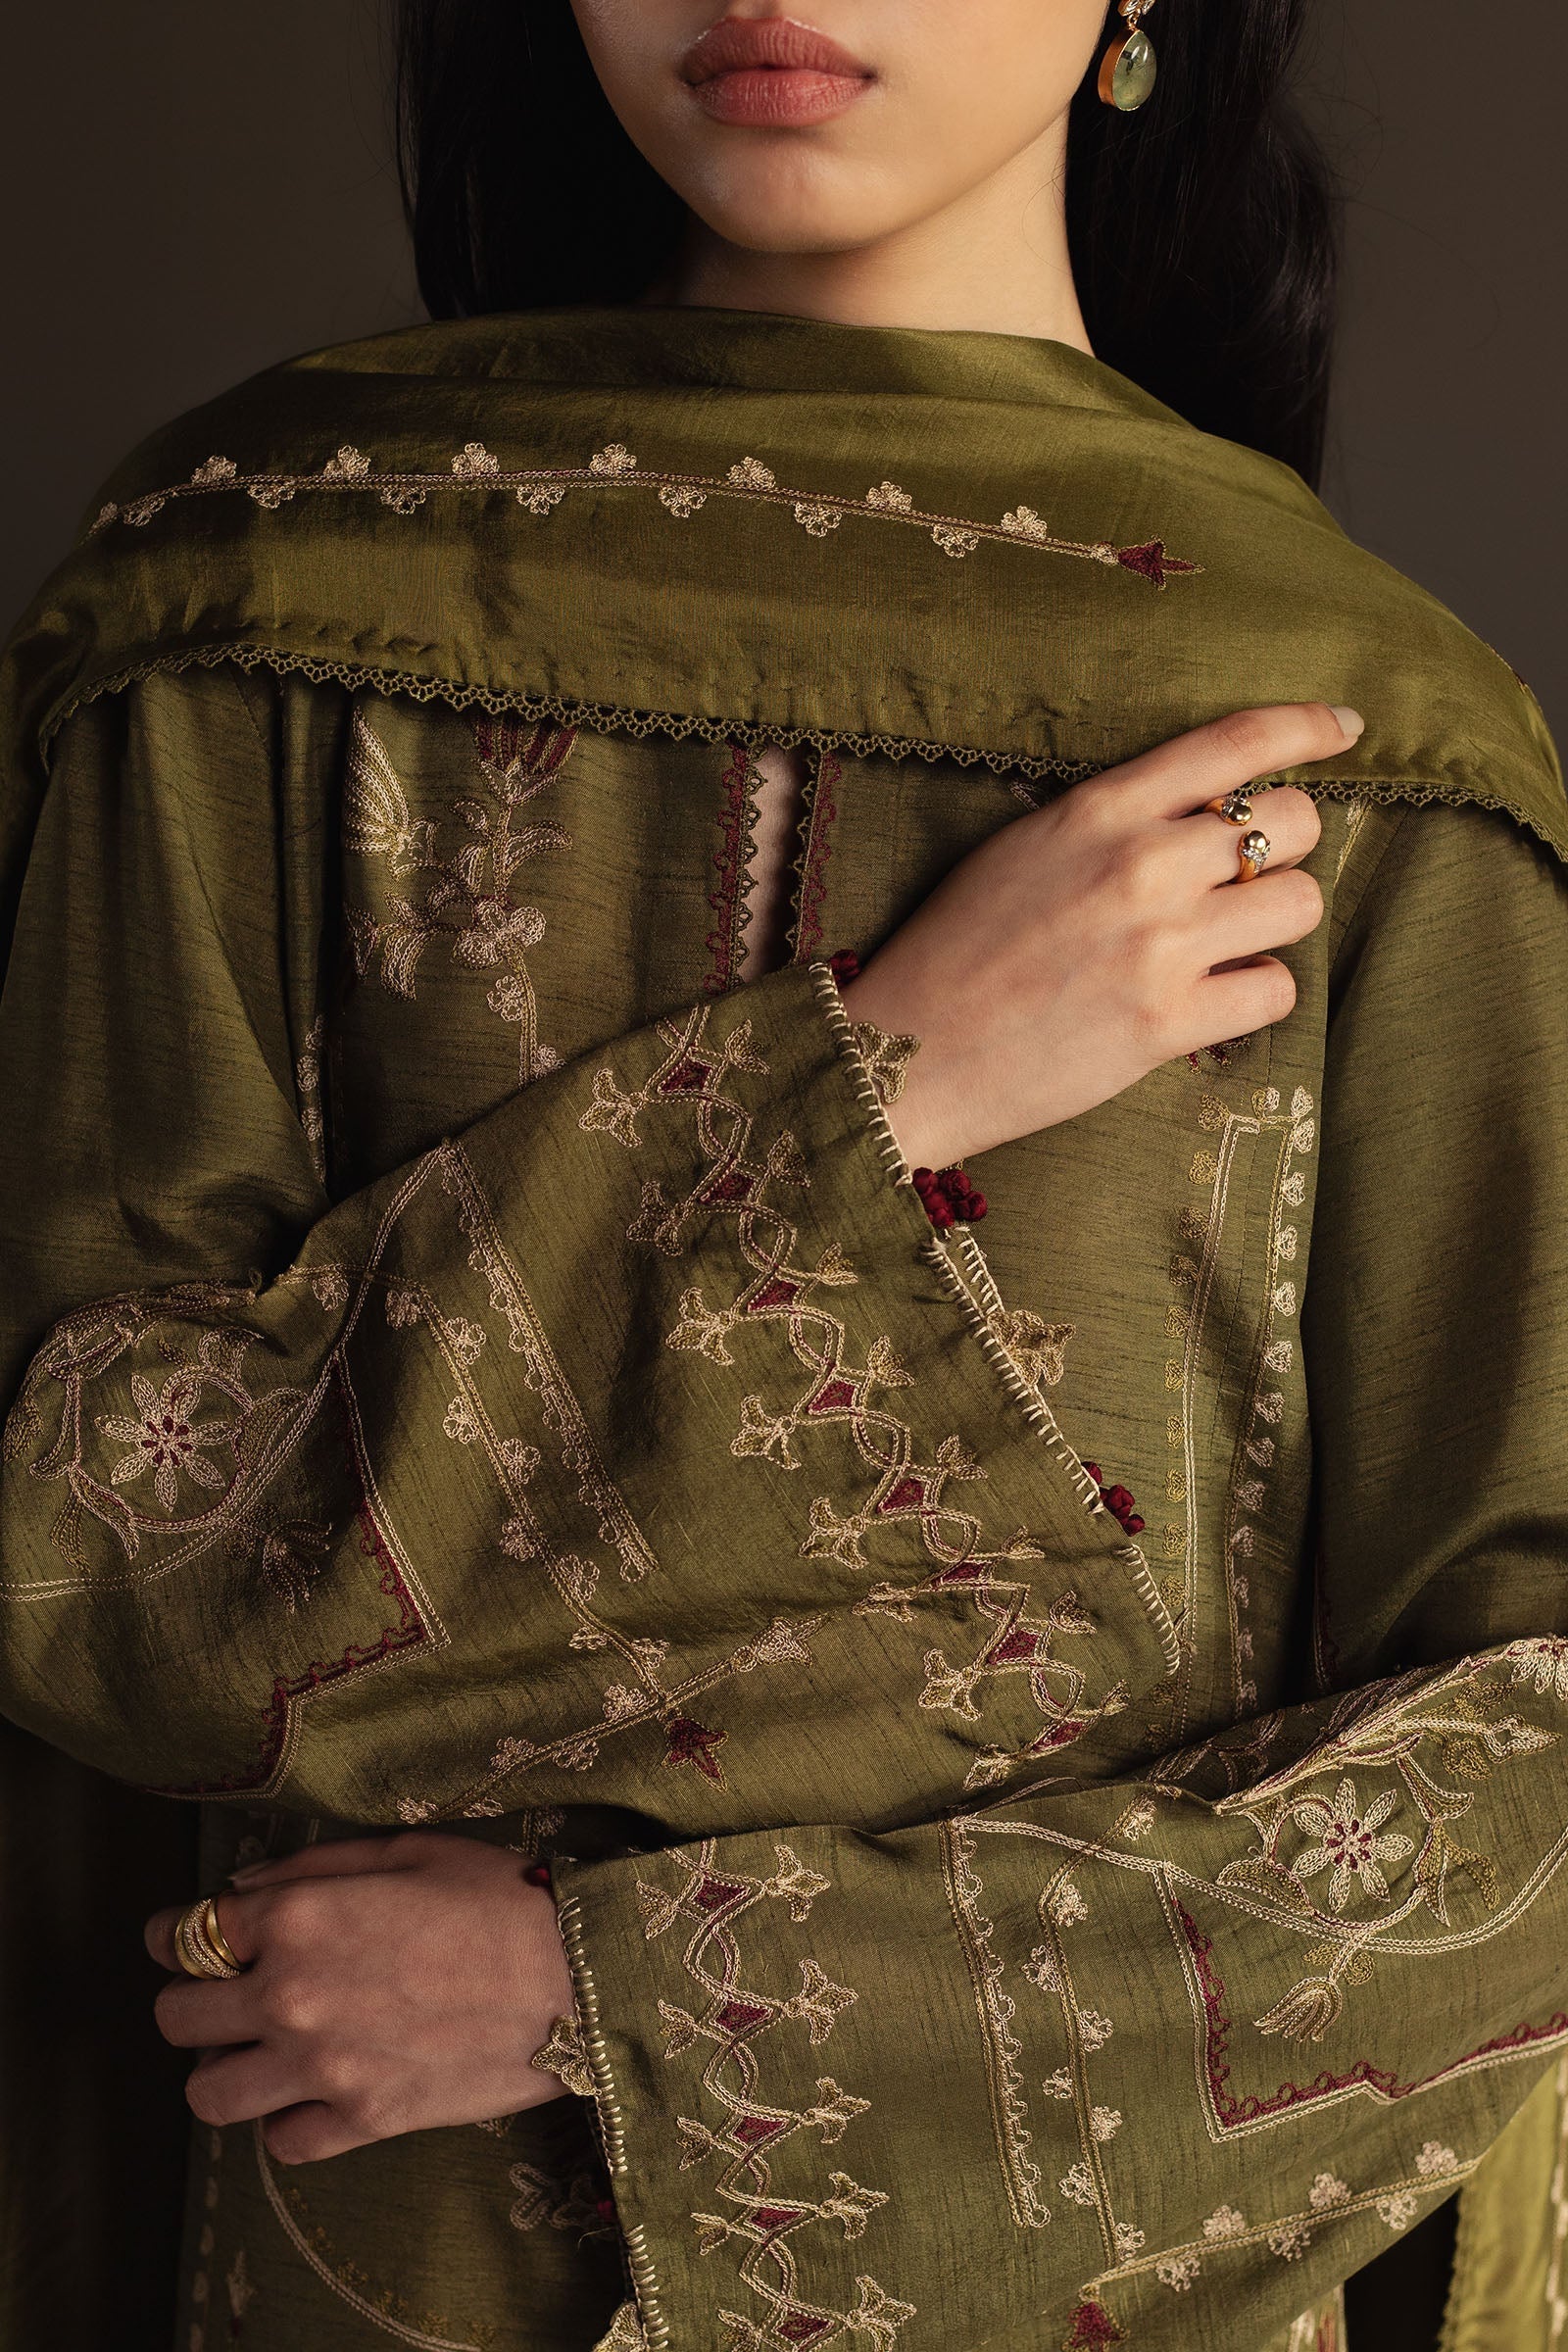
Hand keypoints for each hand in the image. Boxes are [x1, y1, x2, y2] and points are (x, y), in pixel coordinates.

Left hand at [146, 1832, 576, 2163]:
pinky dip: (286, 2119)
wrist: (578, 1976)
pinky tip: (314, 2089)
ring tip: (259, 2048)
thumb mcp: (407, 1851)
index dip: (175, 1934)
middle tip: (224, 1990)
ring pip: (210, 2095)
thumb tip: (242, 1893)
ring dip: (222, 2068)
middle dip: (189, 2000)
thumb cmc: (500, 1896)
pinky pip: (281, 2142)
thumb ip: (314, 1866)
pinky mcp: (363, 2120)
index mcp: (300, 1917)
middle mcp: (292, 1995)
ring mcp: (322, 2067)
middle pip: (178, 2020)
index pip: (188, 1934)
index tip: (183, 1937)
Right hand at [840, 702, 1357, 1167]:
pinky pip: (1274, 989)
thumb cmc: (955, 951)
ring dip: (1274, 922)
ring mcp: (1160, 945)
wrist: (908, 1054)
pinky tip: (1210, 998)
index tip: (1345, 729)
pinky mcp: (1169, 1023)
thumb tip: (1202, 814)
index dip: (1309, 729)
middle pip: (1295, 822)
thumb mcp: (1022, 847)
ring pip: (1300, 904)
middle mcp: (1140, 865)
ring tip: (1225, 941)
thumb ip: (1110, 819)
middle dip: (1288, 846)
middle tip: (1248, 877)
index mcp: (1098, 809)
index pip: (1236, 745)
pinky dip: (1254, 992)